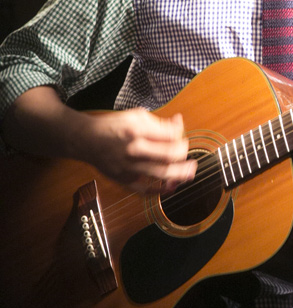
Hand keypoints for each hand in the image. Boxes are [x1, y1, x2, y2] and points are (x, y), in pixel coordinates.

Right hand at [78, 108, 197, 192]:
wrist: (87, 140)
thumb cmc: (112, 126)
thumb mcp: (136, 115)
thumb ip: (158, 122)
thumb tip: (178, 123)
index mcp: (137, 131)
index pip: (169, 135)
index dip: (180, 134)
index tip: (180, 134)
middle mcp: (133, 150)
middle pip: (168, 156)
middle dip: (183, 154)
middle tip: (187, 152)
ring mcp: (129, 168)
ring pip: (161, 174)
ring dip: (180, 174)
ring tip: (190, 171)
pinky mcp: (124, 180)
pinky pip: (144, 191)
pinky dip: (159, 191)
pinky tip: (170, 187)